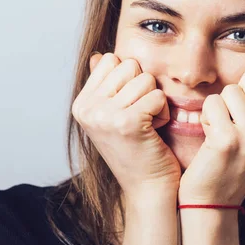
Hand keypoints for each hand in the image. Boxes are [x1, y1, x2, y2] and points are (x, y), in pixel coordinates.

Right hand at [72, 52, 180, 198]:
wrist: (149, 188)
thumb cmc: (138, 149)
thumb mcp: (114, 114)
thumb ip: (105, 84)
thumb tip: (98, 56)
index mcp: (81, 104)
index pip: (111, 59)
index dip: (129, 79)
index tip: (129, 107)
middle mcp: (87, 109)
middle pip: (129, 65)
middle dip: (143, 88)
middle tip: (141, 117)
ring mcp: (104, 116)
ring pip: (145, 79)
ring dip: (154, 101)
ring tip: (148, 125)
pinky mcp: (126, 123)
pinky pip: (157, 95)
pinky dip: (163, 113)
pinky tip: (155, 131)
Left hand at [178, 68, 244, 205]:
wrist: (213, 199)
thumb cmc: (234, 161)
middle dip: (237, 93)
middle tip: (233, 120)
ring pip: (230, 90)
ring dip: (219, 107)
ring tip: (222, 131)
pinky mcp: (228, 140)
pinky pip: (213, 102)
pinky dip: (206, 116)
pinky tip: (210, 138)